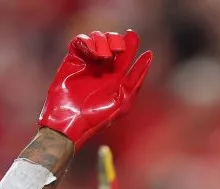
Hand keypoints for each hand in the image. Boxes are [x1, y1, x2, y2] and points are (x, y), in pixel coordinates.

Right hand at [38, 30, 152, 146]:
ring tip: (103, 57)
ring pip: (97, 38)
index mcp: (115, 76)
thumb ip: (136, 78)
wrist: (69, 121)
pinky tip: (93, 54)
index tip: (132, 35)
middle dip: (116, 40)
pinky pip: (80, 40)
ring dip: (102, 42)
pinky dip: (87, 42)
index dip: (130, 42)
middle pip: (111, 40)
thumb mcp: (123, 100)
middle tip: (117, 49)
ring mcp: (86, 62)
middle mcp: (101, 67)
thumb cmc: (97, 117)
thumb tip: (149, 54)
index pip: (125, 53)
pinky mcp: (72, 60)